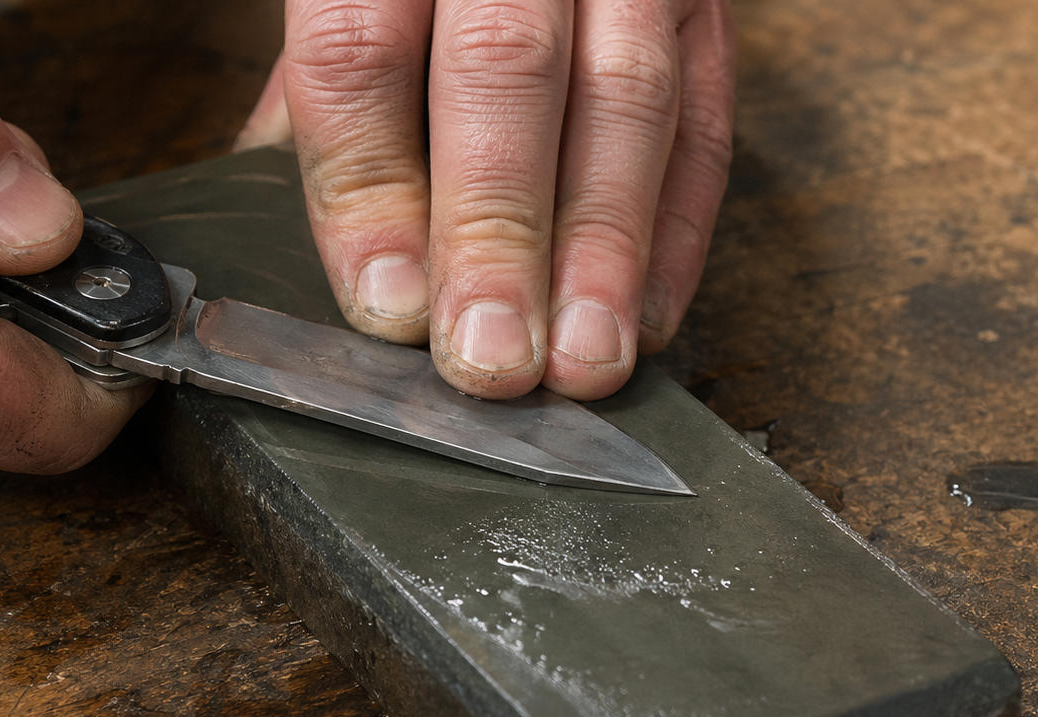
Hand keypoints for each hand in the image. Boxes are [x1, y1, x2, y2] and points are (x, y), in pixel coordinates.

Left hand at [237, 0, 735, 400]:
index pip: (359, 50)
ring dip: (605, 248)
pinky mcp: (704, 7)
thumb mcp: (351, 22)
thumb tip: (346, 280)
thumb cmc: (419, 1)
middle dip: (497, 231)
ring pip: (626, 96)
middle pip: (502, 69)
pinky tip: (644, 318)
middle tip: (493, 358)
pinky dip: (679, 233)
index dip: (372, 188)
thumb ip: (332, 126)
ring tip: (582, 359)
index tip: (389, 308)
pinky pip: (704, 125)